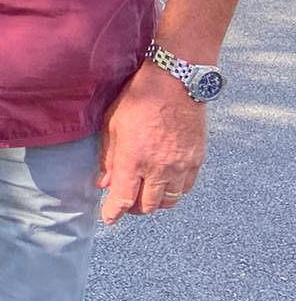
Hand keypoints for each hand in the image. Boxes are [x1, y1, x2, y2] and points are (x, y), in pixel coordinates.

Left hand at [98, 61, 207, 222]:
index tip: (109, 218)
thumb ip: (108, 157)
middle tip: (127, 201)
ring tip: (147, 192)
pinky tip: (166, 182)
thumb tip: (103, 182)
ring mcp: (181, 166)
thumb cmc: (139, 98)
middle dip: (135, 208)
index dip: (114, 213)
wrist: (176, 82)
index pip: (123, 199)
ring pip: (170, 201)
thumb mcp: (113, 124)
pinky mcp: (197, 159)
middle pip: (148, 205)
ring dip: (156, 202)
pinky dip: (175, 190)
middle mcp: (159, 169)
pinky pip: (187, 187)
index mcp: (134, 160)